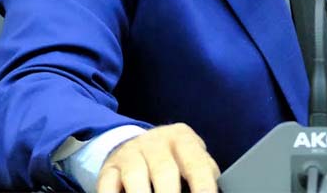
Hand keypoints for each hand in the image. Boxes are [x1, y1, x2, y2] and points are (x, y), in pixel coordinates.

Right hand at [97, 123, 219, 192]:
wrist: (137, 144)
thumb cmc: (173, 159)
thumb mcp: (191, 157)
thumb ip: (203, 172)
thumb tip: (219, 191)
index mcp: (183, 139)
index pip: (197, 164)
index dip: (203, 187)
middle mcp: (156, 142)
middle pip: (165, 171)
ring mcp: (131, 152)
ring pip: (135, 175)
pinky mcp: (110, 167)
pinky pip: (108, 183)